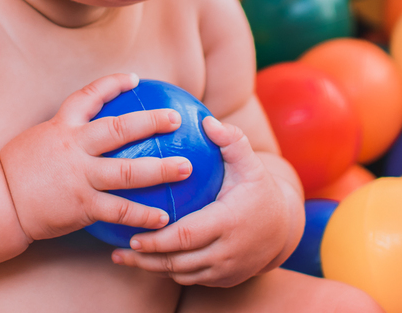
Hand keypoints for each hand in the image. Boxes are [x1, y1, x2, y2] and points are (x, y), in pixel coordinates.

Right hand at [0, 73, 193, 241]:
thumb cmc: (20, 170)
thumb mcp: (40, 139)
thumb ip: (66, 134)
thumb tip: (91, 132)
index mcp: (62, 126)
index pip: (89, 95)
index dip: (113, 84)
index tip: (135, 78)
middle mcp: (74, 147)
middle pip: (119, 129)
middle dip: (151, 122)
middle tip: (176, 120)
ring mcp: (79, 176)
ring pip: (128, 171)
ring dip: (161, 169)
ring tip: (186, 167)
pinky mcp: (82, 205)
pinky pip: (120, 210)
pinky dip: (144, 215)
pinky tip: (165, 218)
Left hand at [110, 115, 292, 286]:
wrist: (283, 228)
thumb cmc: (259, 190)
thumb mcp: (250, 164)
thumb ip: (231, 141)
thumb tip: (206, 120)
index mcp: (229, 223)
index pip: (188, 236)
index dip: (159, 240)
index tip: (134, 236)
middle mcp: (227, 252)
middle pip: (179, 262)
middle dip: (146, 260)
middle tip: (118, 251)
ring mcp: (226, 270)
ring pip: (182, 275)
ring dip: (152, 269)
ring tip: (123, 258)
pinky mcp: (223, 280)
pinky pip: (190, 279)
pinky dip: (168, 272)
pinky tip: (146, 261)